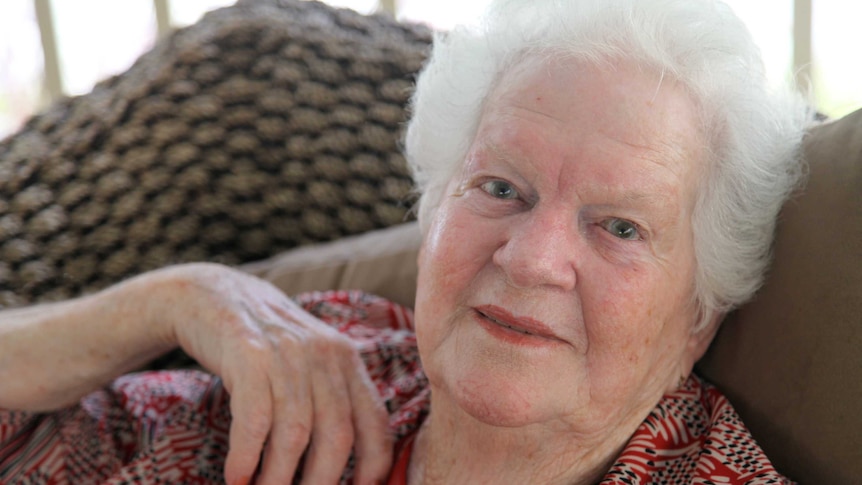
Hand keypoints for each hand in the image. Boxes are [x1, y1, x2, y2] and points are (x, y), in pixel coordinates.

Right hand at [146, 263, 391, 484]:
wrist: (211, 295)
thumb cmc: (263, 343)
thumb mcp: (307, 360)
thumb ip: (328, 398)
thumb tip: (339, 461)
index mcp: (346, 359)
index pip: (374, 421)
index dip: (374, 464)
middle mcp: (324, 355)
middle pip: (336, 435)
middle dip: (320, 482)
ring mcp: (287, 353)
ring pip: (295, 434)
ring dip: (278, 477)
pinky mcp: (248, 354)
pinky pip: (254, 419)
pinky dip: (246, 456)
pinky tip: (236, 476)